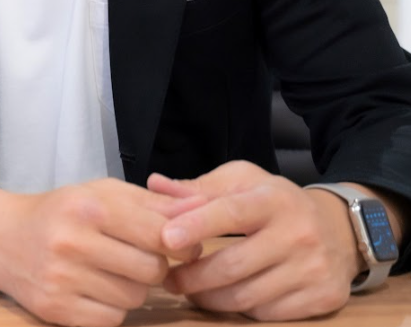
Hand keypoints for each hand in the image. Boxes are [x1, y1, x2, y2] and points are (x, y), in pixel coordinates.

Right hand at [0, 178, 203, 326]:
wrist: (5, 237)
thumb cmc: (64, 210)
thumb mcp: (103, 193)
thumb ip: (151, 203)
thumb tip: (198, 212)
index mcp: (89, 205)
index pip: (156, 232)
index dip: (180, 242)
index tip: (184, 245)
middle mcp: (73, 241)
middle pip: (150, 270)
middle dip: (155, 266)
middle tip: (143, 257)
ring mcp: (62, 278)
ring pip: (133, 298)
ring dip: (133, 288)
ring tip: (114, 270)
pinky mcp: (55, 310)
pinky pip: (111, 320)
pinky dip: (112, 308)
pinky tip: (97, 288)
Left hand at [148, 161, 363, 320]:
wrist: (339, 230)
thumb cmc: (276, 201)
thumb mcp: (243, 182)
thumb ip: (200, 188)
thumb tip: (155, 185)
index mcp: (273, 199)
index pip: (231, 213)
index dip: (197, 225)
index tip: (165, 238)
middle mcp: (297, 234)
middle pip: (234, 265)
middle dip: (194, 276)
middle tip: (168, 278)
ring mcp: (312, 270)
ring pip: (247, 296)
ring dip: (210, 298)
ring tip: (190, 291)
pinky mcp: (322, 299)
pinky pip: (268, 314)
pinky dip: (240, 310)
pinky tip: (226, 298)